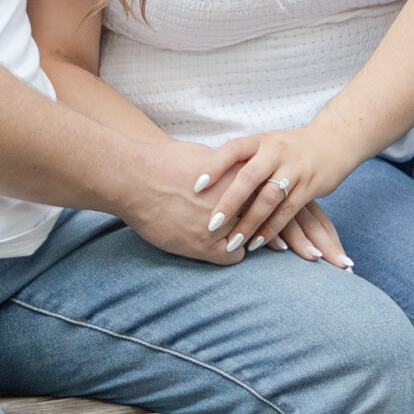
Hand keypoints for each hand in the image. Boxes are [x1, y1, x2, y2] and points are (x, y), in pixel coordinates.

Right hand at [117, 136, 270, 262]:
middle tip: (275, 227)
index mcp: (238, 176)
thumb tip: (242, 175)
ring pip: (252, 238)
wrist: (135, 178)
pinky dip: (232, 253)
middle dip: (271, 221)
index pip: (274, 192)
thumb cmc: (166, 162)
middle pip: (268, 216)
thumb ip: (230, 169)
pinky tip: (228, 248)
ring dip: (252, 238)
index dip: (276, 200)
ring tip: (256, 240)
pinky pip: (232, 256)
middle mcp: (234, 201)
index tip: (278, 205)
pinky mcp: (202, 245)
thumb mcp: (207, 157)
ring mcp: (220, 225)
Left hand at [201, 127, 357, 264]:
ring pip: (269, 198)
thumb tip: (202, 178)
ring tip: (233, 243)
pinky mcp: (309, 187)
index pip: (233, 150)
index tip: (196, 186)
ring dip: (250, 223)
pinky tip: (256, 242)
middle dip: (230, 203)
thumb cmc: (287, 148)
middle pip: (249, 178)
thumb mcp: (264, 146)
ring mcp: (294, 169)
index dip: (214, 166)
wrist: (332, 142)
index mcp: (260, 141)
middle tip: (211, 225)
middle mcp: (276, 152)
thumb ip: (241, 161)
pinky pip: (288, 211)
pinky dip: (271, 229)